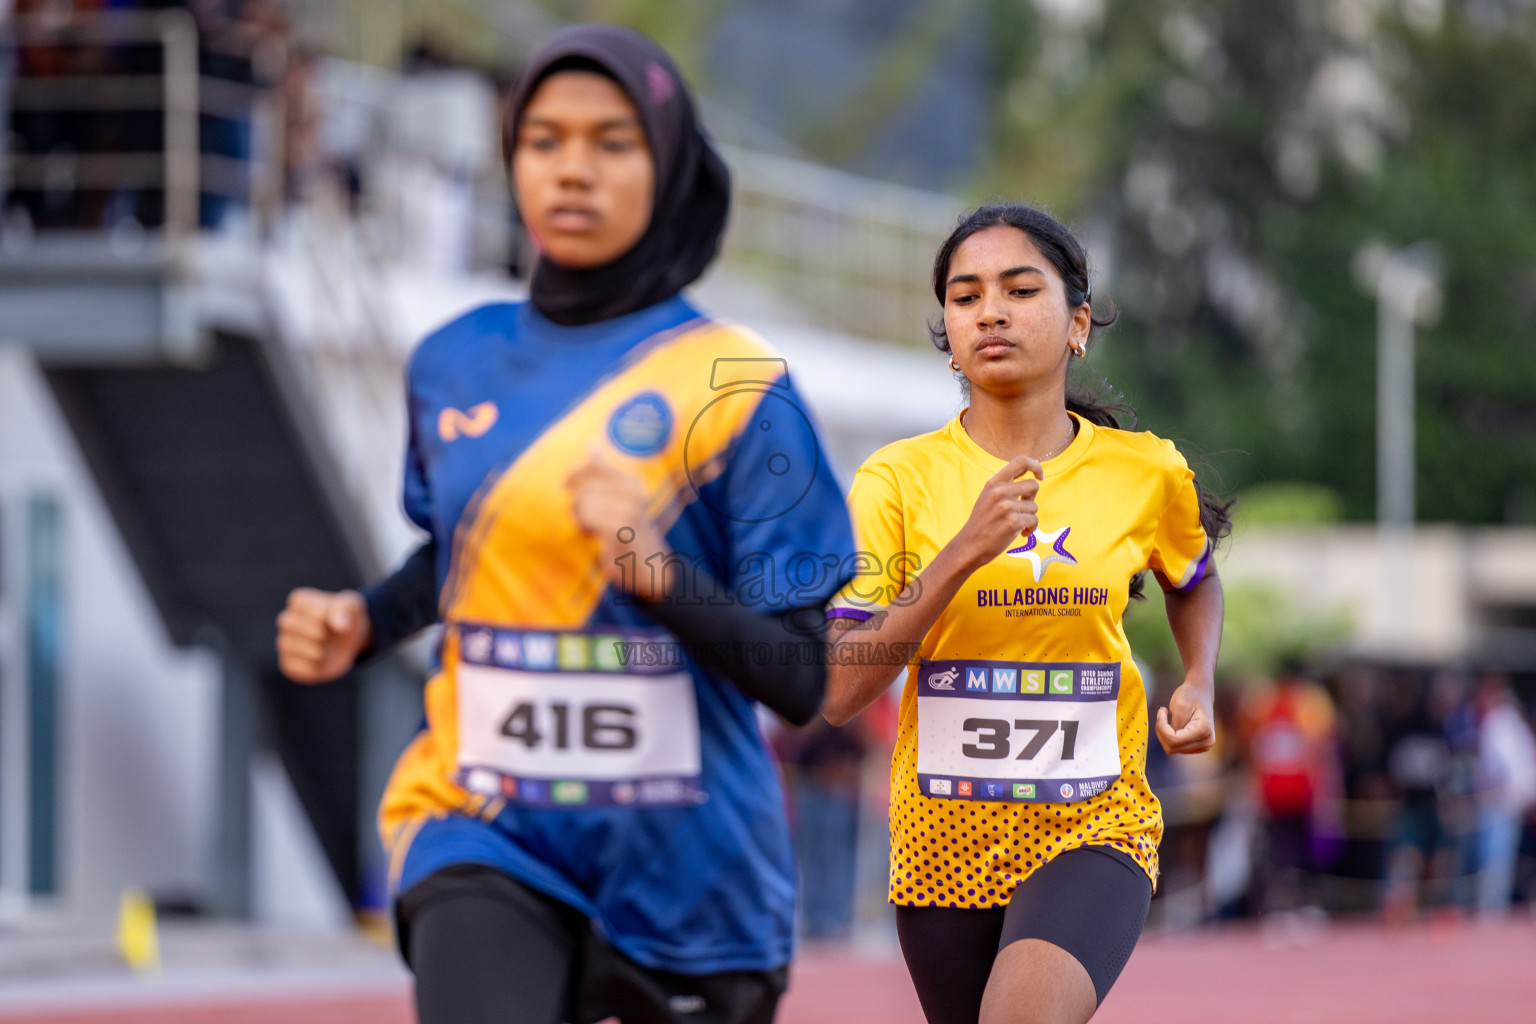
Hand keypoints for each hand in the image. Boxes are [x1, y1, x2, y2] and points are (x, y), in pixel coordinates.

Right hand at [275, 588, 369, 683]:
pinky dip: (315, 667)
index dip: (324, 614)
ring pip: (290, 646)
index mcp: (299, 601)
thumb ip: (346, 609)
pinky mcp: (288, 665)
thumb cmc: (346, 618)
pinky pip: (295, 667)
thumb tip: (340, 625)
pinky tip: (323, 661)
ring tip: (328, 648)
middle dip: (318, 632)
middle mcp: (286, 620)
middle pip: (290, 624)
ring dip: (317, 650)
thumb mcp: (352, 606)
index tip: (338, 619)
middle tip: (330, 636)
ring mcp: (284, 643)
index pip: (302, 605)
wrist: (348, 640)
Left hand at [566, 452, 668, 598]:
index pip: (593, 465)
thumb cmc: (629, 535)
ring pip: (584, 501)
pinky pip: (589, 517)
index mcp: (631, 482)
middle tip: (583, 520)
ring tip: (590, 529)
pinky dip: (585, 527)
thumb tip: (592, 443)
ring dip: (580, 518)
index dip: (573, 474)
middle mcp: (633, 491)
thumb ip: (603, 474)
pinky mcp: (623, 526)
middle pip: (584, 487)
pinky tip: (592, 535)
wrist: (652, 570)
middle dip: (576, 504)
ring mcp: (630, 508)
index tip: (563, 487)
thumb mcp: (618, 500)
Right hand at [952, 454, 1042, 571]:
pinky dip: (1031, 528)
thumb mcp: (988, 497)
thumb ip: (1005, 486)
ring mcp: (1005, 506)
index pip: (1021, 461)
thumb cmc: (983, 523)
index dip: (1036, 466)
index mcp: (993, 482)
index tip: (1040, 476)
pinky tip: (1021, 534)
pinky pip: (1034, 520)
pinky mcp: (1012, 522)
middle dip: (1032, 499)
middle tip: (1022, 509)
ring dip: (1030, 517)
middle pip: (1033, 485)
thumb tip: (1033, 478)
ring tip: (1018, 525)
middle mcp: (999, 491)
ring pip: (1034, 506)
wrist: (969, 546)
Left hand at [1155, 679, 1215, 754]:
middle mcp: (1206, 742)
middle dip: (1162, 731)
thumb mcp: (1179, 707)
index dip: (1161, 728)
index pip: (1173, 741)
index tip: (1162, 710)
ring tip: (1167, 717)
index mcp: (1204, 731)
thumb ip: (1175, 726)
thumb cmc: (1189, 695)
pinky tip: (1173, 724)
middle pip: (1172, 747)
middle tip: (1162, 713)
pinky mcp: (1196, 747)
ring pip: (1172, 748)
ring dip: (1164, 733)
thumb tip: (1170, 742)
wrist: (1200, 692)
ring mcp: (1203, 746)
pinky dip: (1168, 736)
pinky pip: (1175, 747)